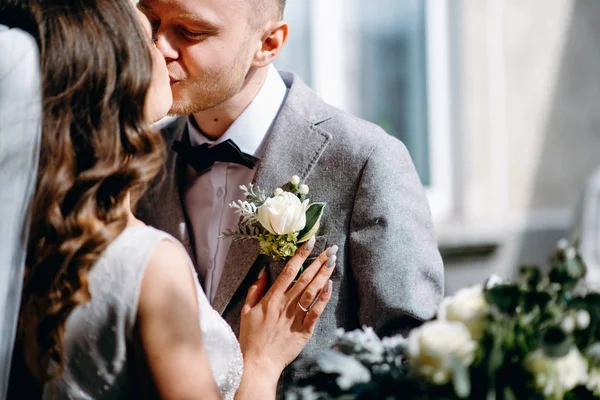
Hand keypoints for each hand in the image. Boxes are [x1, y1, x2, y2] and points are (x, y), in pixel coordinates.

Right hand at [238, 237, 337, 378]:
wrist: (258, 363)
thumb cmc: (250, 338)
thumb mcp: (246, 310)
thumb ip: (255, 289)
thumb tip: (263, 271)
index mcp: (271, 299)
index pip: (288, 271)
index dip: (300, 255)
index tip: (310, 242)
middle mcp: (285, 305)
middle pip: (304, 278)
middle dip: (318, 261)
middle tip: (330, 249)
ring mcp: (295, 317)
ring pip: (312, 291)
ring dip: (324, 275)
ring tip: (333, 262)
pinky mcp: (304, 330)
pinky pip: (316, 311)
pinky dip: (324, 298)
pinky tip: (330, 286)